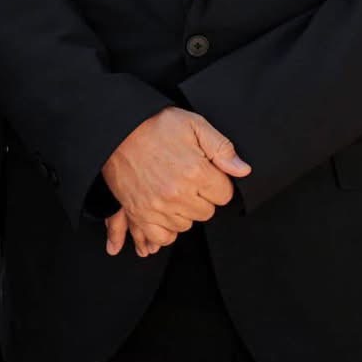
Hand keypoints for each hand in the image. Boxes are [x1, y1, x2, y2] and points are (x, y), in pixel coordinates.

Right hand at [100, 108, 250, 256]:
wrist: (117, 131)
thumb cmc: (156, 125)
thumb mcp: (195, 124)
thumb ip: (222, 148)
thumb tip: (243, 170)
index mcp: (195, 171)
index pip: (224, 195)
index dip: (218, 183)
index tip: (207, 173)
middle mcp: (177, 193)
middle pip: (207, 212)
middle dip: (202, 197)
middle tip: (190, 180)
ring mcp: (157, 206)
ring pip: (186, 225)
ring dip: (185, 212)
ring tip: (175, 191)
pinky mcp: (139, 213)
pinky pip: (162, 236)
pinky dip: (167, 229)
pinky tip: (167, 212)